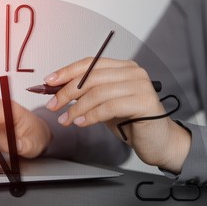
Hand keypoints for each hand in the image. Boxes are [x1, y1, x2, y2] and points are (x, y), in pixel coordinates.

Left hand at [44, 57, 190, 172]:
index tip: (48, 81)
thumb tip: (56, 90)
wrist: (158, 142)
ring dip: (76, 108)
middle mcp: (133, 72)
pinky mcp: (145, 102)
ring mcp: (140, 85)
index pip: (90, 63)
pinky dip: (91, 115)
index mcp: (122, 67)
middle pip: (91, 77)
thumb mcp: (102, 103)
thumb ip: (85, 94)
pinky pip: (109, 106)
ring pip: (98, 92)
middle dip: (67, 92)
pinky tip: (81, 123)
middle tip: (52, 105)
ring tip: (65, 119)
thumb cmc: (130, 122)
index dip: (66, 71)